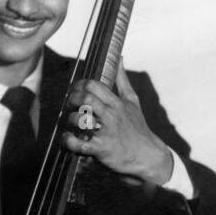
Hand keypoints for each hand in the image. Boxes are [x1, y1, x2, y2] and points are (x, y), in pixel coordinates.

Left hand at [62, 62, 173, 184]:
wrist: (148, 156)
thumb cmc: (137, 128)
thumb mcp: (132, 101)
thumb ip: (122, 80)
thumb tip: (119, 58)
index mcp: (117, 103)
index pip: (94, 86)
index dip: (79, 85)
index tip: (74, 90)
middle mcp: (112, 116)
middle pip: (85, 99)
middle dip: (72, 100)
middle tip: (69, 104)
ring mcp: (107, 133)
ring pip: (81, 120)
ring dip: (70, 120)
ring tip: (71, 122)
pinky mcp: (102, 150)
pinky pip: (80, 144)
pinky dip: (69, 141)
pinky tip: (67, 138)